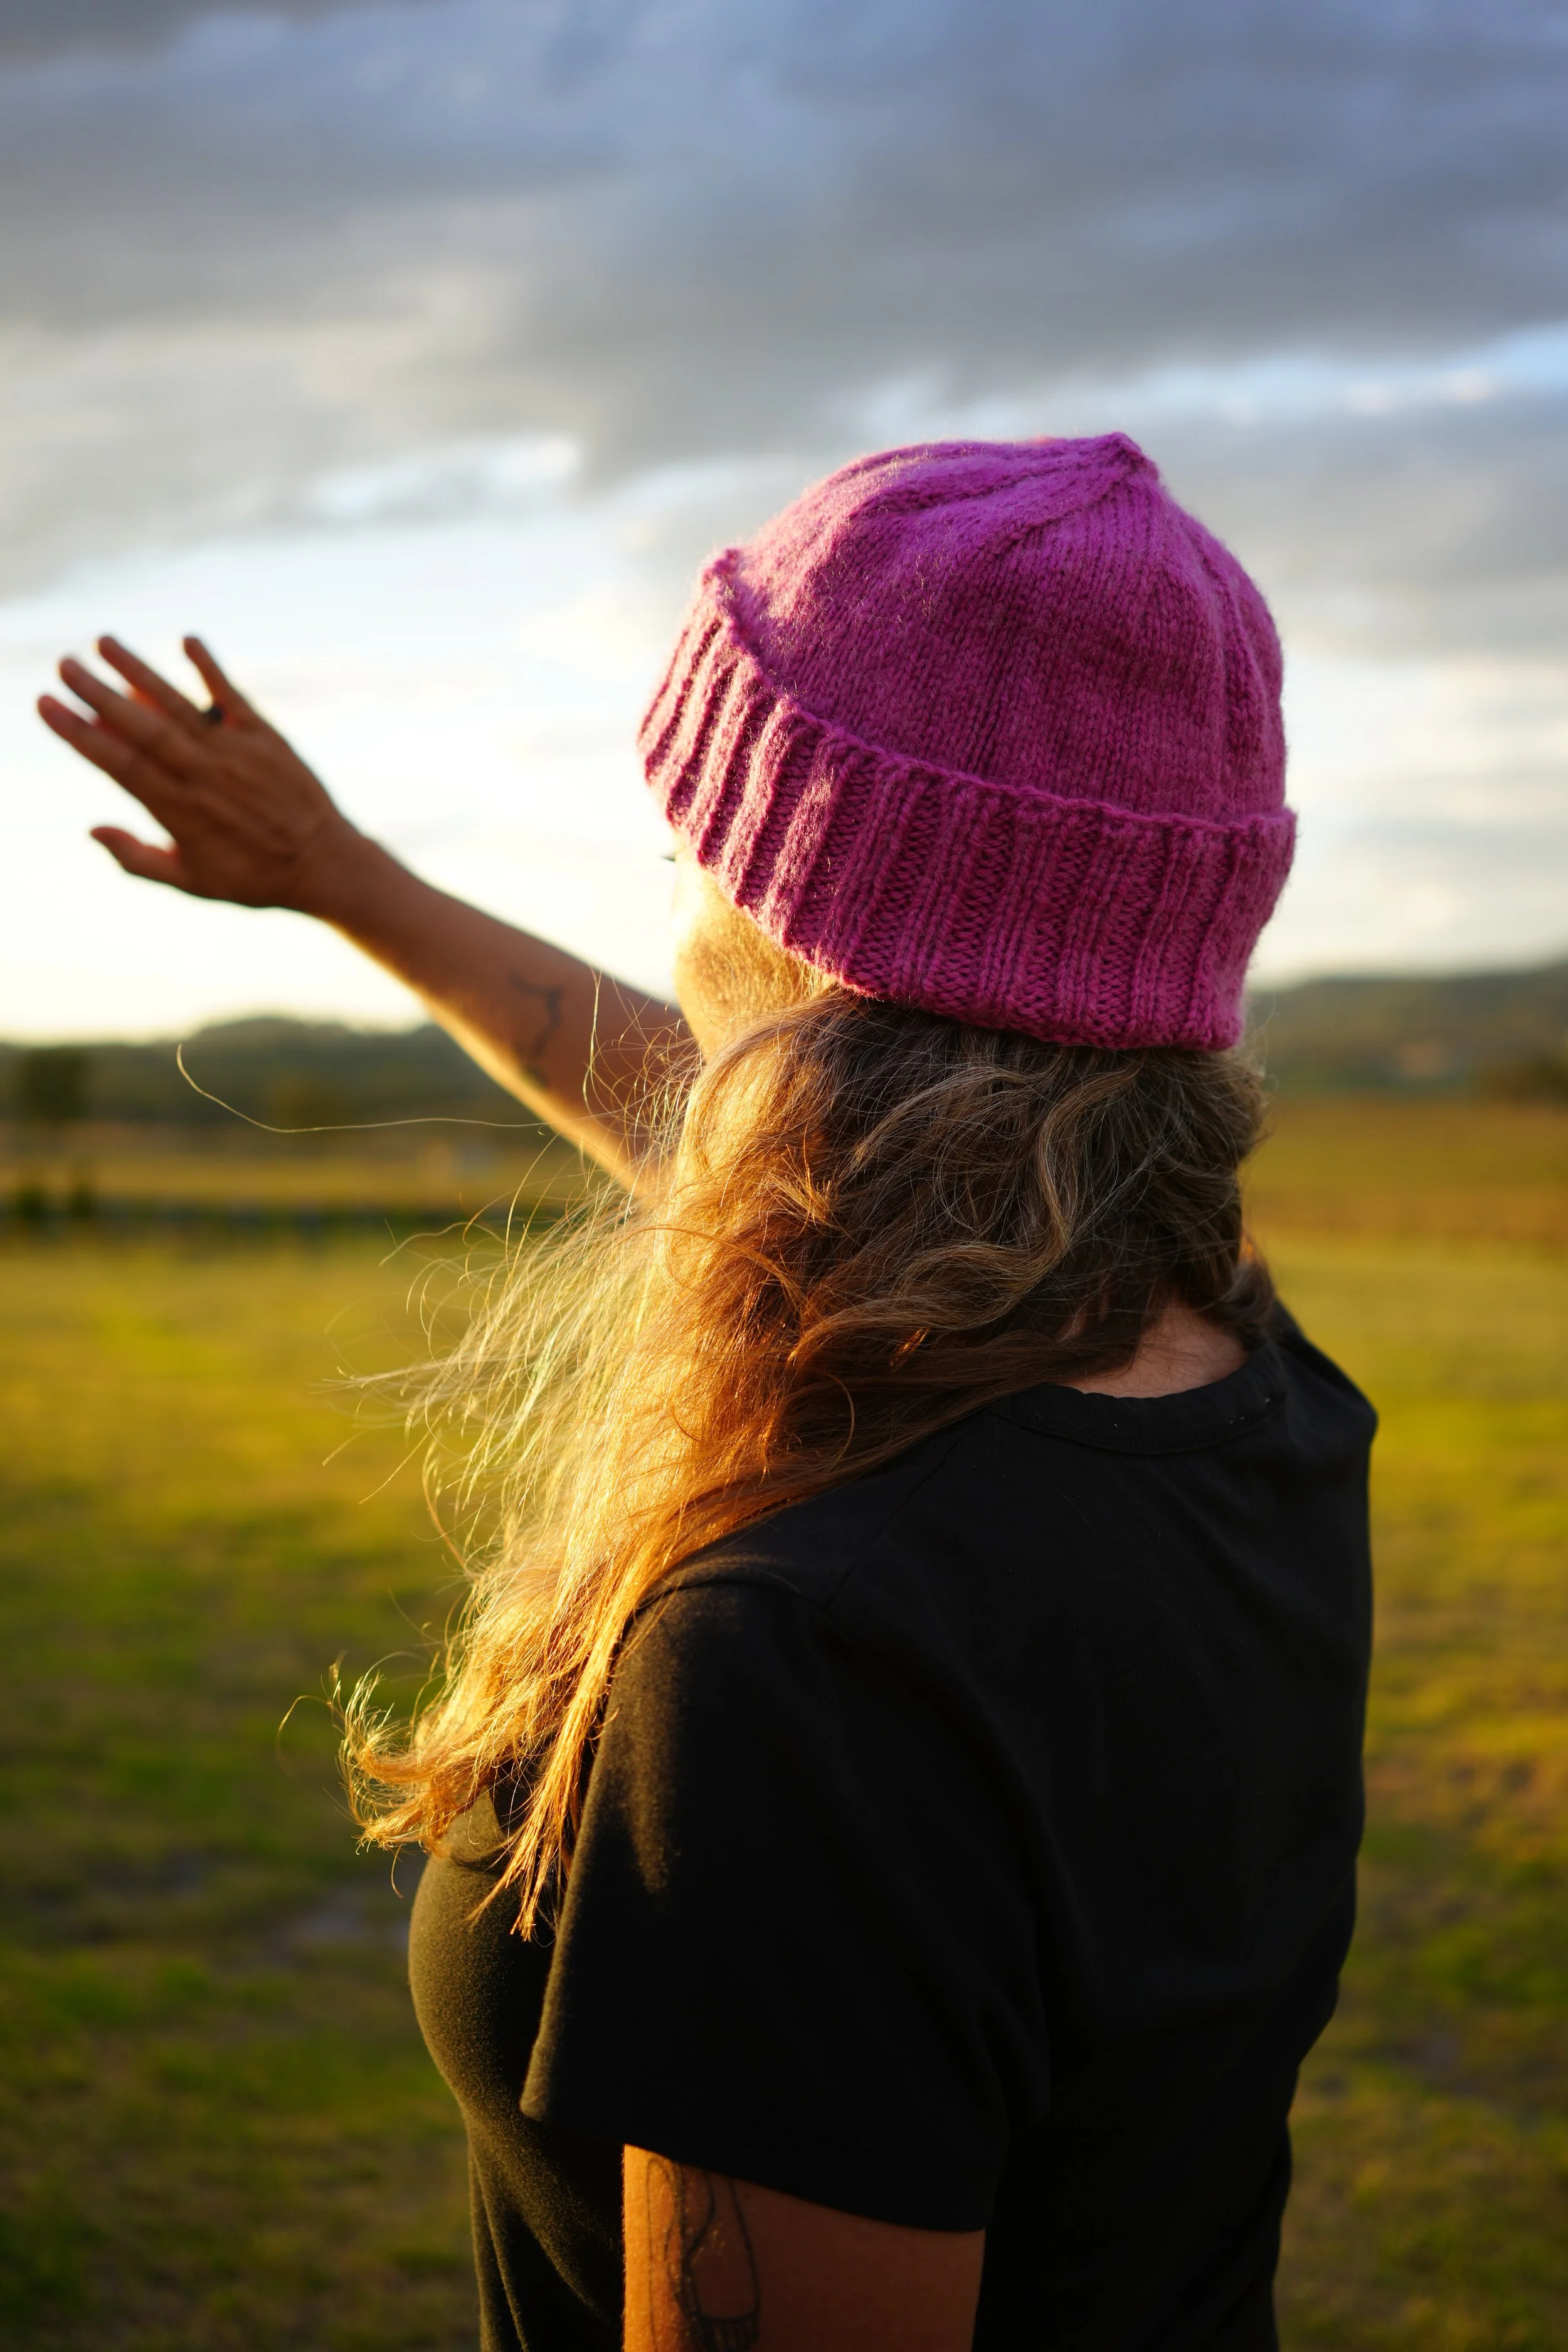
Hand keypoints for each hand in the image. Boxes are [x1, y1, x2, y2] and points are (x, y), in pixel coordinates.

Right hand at [38, 634, 365, 913]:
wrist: (324, 865)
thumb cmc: (254, 878)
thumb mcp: (192, 884)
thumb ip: (138, 860)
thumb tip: (91, 829)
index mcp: (180, 811)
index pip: (119, 764)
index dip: (80, 733)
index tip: (46, 704)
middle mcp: (205, 775)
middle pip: (142, 727)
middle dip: (99, 694)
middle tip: (63, 663)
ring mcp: (236, 751)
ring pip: (179, 704)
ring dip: (140, 670)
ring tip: (102, 641)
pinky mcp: (266, 736)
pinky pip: (233, 696)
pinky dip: (209, 667)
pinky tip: (186, 638)